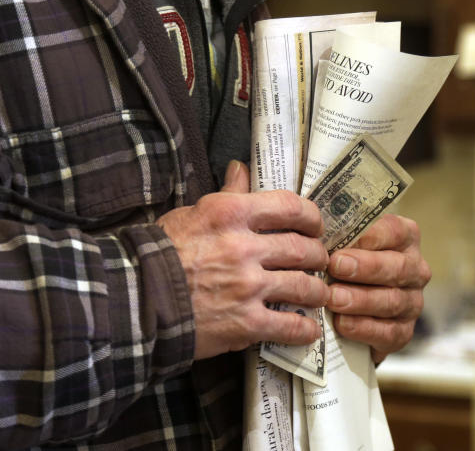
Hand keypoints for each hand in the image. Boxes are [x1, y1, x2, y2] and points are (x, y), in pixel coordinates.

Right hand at [156, 161, 329, 359]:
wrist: (131, 302)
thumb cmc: (159, 254)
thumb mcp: (192, 214)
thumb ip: (226, 194)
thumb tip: (242, 168)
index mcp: (231, 214)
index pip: (290, 207)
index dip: (312, 218)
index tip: (315, 227)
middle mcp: (244, 247)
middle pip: (302, 248)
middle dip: (317, 256)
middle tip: (319, 262)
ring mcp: (247, 287)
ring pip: (304, 286)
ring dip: (318, 291)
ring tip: (319, 294)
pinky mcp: (244, 323)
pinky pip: (289, 325)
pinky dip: (305, 329)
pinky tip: (309, 329)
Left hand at [325, 214, 429, 362]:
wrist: (352, 310)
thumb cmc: (345, 265)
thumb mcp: (344, 243)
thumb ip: (337, 236)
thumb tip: (316, 233)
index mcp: (405, 238)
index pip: (394, 231)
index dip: (370, 236)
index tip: (344, 241)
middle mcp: (415, 269)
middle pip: (398, 267)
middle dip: (366, 267)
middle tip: (335, 267)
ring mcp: (412, 302)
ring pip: (392, 300)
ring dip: (361, 299)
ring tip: (333, 298)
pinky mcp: (404, 332)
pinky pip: (388, 332)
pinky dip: (364, 328)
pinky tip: (342, 324)